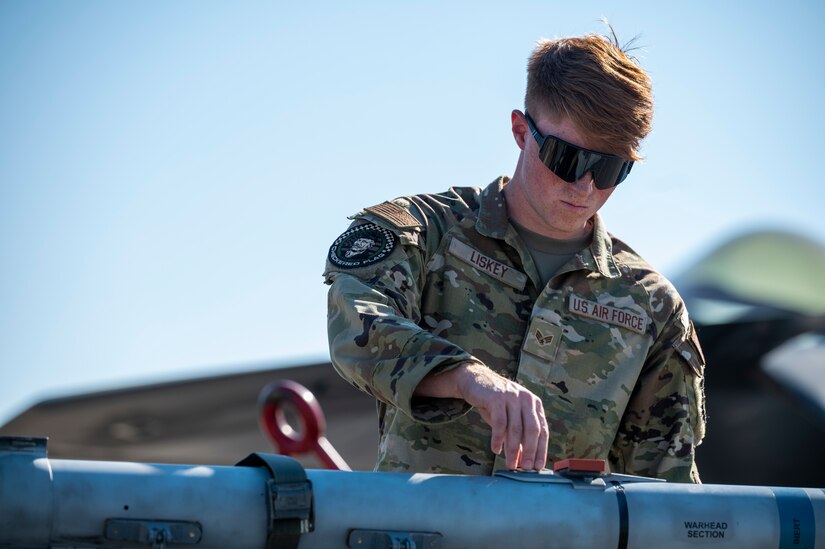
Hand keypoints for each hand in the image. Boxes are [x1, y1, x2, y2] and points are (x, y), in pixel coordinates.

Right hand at [415, 362, 548, 469]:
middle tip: (525, 468)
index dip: (541, 450)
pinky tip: (496, 449)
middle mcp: (526, 399)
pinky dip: (498, 439)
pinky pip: (500, 423)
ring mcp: (512, 397)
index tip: (539, 466)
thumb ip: (518, 436)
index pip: (543, 430)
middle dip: (530, 452)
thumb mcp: (511, 417)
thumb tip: (523, 460)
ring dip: (513, 449)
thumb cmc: (495, 403)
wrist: (476, 381)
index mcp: (534, 404)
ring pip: (515, 428)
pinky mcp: (497, 398)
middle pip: (532, 430)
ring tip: (510, 464)